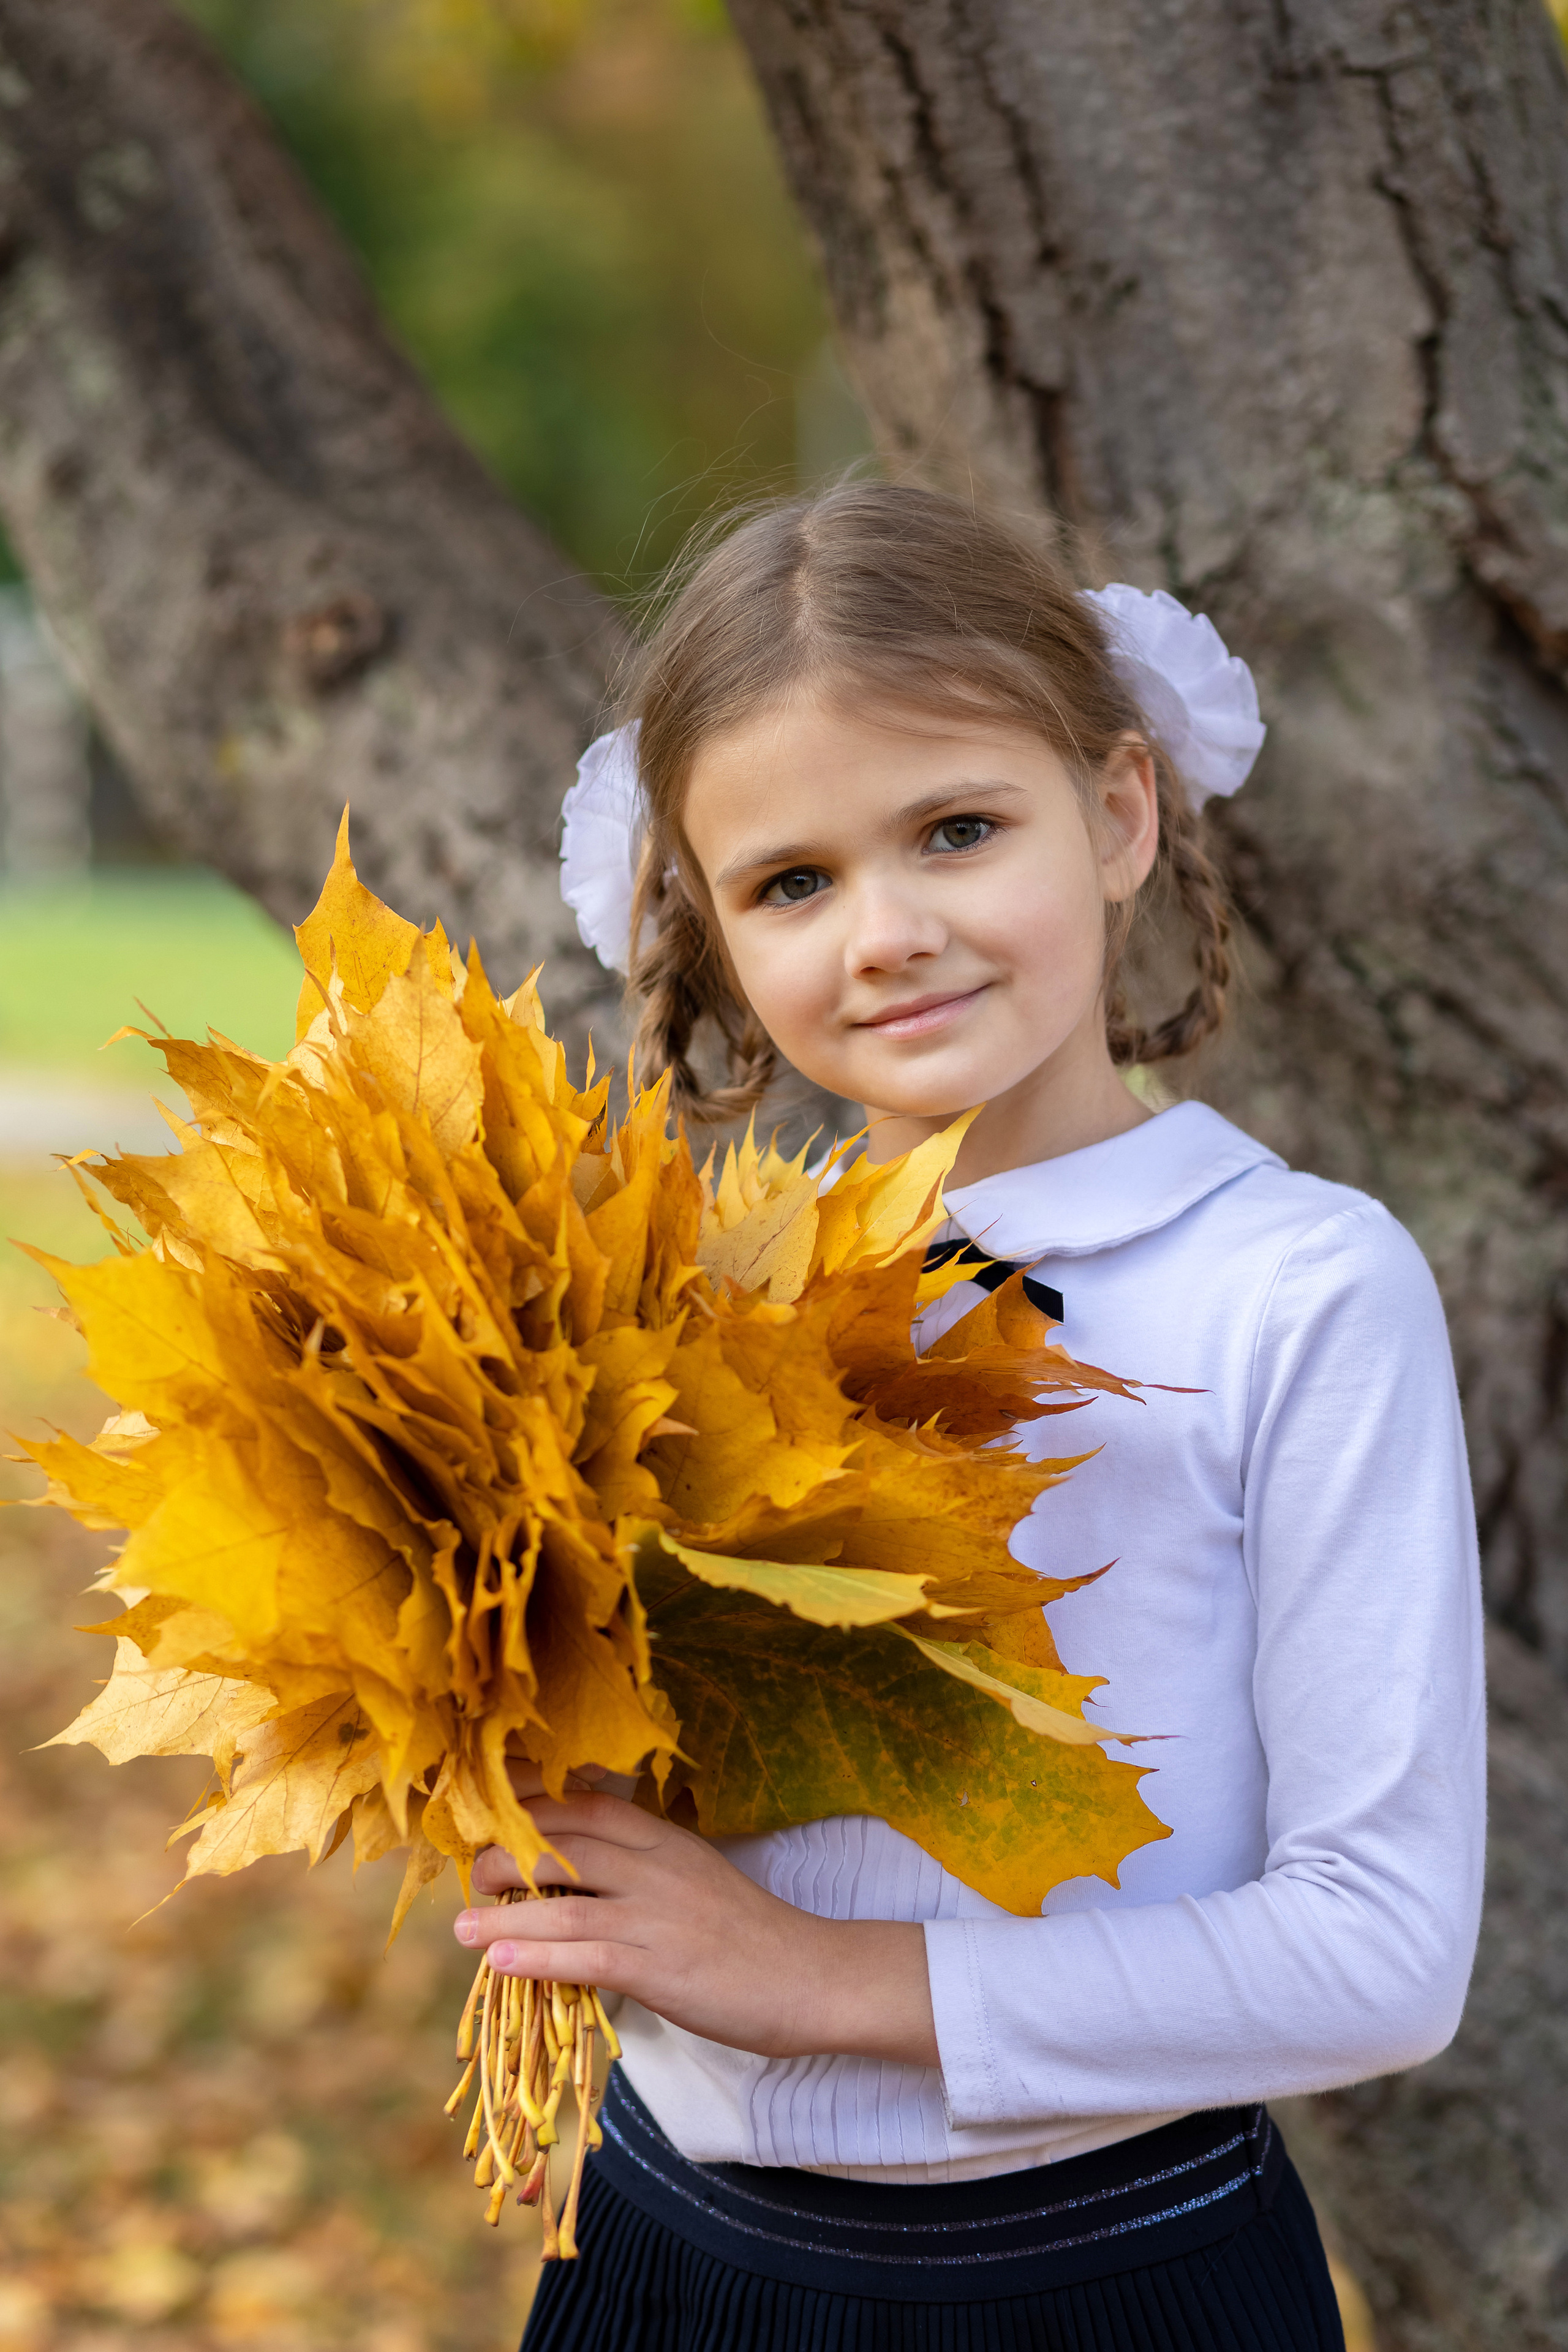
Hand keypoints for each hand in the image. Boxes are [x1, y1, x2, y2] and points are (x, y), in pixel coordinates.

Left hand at [453, 1792, 939, 2068]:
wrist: (814, 1977)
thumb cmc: (749, 1935)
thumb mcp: (693, 1880)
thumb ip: (639, 1870)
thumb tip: (572, 1872)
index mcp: (665, 1840)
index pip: (585, 1804)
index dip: (531, 1801)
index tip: (486, 1805)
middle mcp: (658, 1868)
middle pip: (565, 1845)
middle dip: (505, 1855)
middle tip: (469, 1872)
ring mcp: (660, 1918)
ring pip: (567, 1902)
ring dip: (504, 1914)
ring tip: (461, 1929)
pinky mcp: (664, 1969)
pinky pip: (590, 1958)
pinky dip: (539, 1958)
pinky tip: (501, 1963)